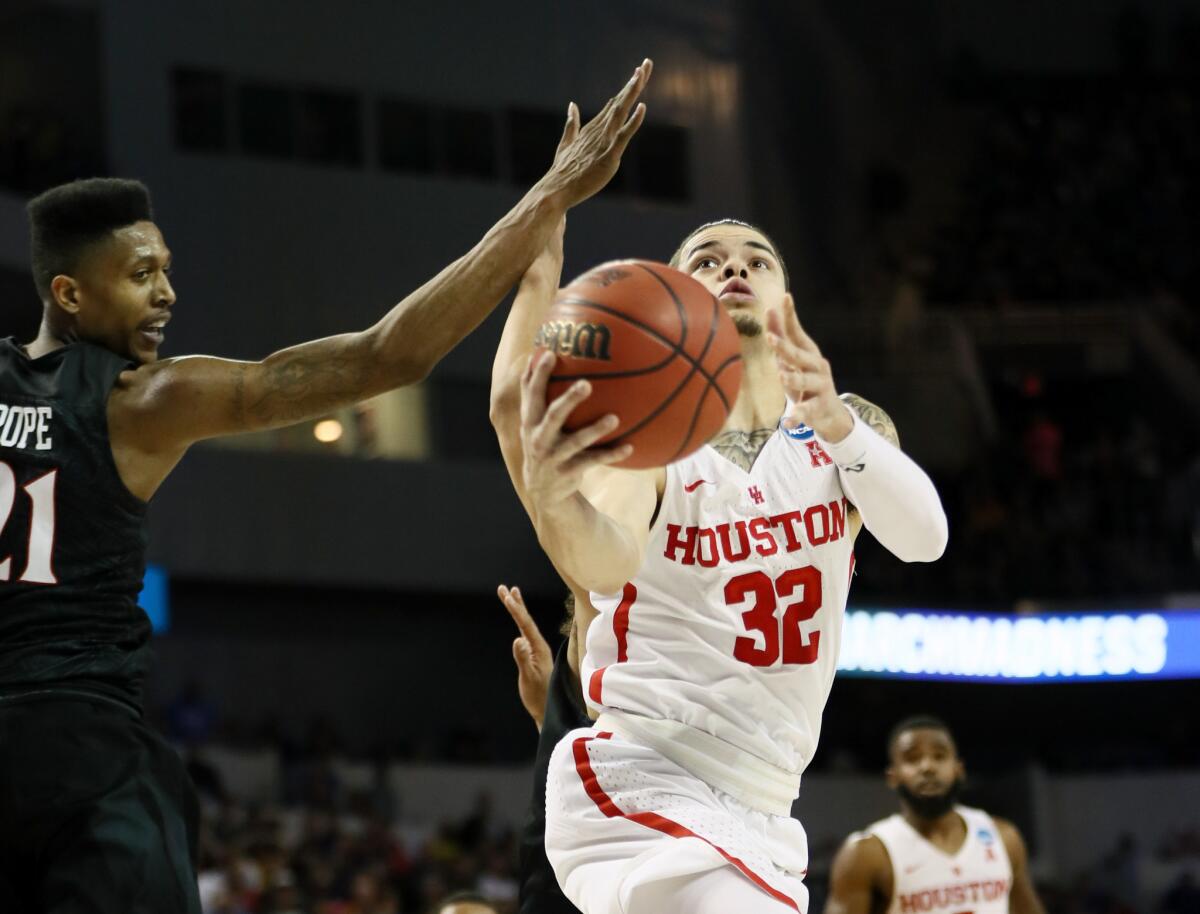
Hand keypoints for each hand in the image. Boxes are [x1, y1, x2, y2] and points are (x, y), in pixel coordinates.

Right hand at [497, 583, 552, 729]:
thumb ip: (523, 659)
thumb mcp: (528, 678)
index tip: (506, 595)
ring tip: (511, 595)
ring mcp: (536, 650)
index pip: (525, 624)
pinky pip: (525, 632)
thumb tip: (517, 639)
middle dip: (515, 603)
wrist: (548, 709)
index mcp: (538, 648)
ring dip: (518, 609)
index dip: (515, 609)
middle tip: (503, 588)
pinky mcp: (533, 655)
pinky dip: (520, 622)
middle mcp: (539, 645)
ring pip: (526, 624)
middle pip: (526, 619)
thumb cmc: (538, 695)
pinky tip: (518, 620)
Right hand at [520, 349, 631, 506]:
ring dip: (595, 430)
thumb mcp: (532, 421)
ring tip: (614, 418)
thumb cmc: (542, 442)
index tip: (551, 353)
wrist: (542, 490)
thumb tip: (536, 353)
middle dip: (569, 400)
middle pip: (553, 416)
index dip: (539, 374)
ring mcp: (554, 457)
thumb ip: (534, 393)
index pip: (531, 393)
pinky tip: (630, 446)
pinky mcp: (569, 472)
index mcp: (530, 421)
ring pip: (576, 442)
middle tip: (587, 384)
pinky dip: (611, 454)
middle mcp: (539, 438)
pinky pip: (593, 461)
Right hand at [539, 59, 652, 208]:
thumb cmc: (563, 170)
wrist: (557, 189)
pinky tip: (641, 108)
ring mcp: (604, 141)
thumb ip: (571, 124)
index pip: (614, 104)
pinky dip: (633, 121)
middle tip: (646, 63)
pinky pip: (624, 135)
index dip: (627, 88)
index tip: (638, 71)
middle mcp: (599, 130)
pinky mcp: (609, 155)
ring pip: (621, 112)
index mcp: (593, 128)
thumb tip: (571, 105)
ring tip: (641, 74)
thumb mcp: (567, 143)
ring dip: (632, 92)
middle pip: (620, 102)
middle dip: (634, 82)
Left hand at [766, 296, 854, 441]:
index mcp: (809, 353)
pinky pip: (805, 413)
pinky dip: (797, 418)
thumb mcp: (793, 361)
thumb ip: (782, 339)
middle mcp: (817, 367)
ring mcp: (819, 387)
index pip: (798, 332)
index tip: (784, 297)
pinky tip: (787, 422)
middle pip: (799, 355)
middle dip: (785, 347)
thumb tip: (770, 310)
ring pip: (804, 381)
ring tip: (782, 376)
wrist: (831, 414)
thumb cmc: (806, 382)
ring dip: (793, 378)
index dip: (791, 316)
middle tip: (770, 338)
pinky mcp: (817, 408)